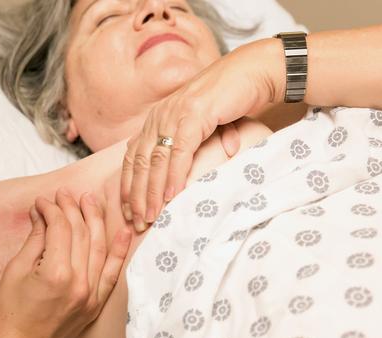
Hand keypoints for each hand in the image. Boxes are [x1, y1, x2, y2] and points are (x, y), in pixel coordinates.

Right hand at [0, 189, 131, 337]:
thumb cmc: (8, 313)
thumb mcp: (15, 270)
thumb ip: (35, 239)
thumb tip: (41, 214)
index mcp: (55, 273)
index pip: (60, 228)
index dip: (51, 209)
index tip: (42, 201)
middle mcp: (79, 283)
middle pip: (81, 233)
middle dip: (73, 208)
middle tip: (65, 193)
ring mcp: (91, 296)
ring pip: (99, 247)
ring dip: (96, 220)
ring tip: (91, 200)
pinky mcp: (95, 305)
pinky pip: (112, 273)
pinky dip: (119, 251)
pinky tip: (123, 231)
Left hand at [120, 40, 280, 231]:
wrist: (253, 72)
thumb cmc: (230, 100)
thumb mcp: (202, 126)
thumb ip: (190, 148)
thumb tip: (184, 178)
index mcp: (157, 119)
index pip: (133, 156)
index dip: (128, 185)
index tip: (128, 211)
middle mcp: (160, 116)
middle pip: (138, 162)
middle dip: (135, 195)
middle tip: (135, 222)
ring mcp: (175, 114)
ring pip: (155, 160)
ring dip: (152, 191)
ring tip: (151, 215)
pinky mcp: (194, 115)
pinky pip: (179, 152)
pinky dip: (173, 175)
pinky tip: (171, 195)